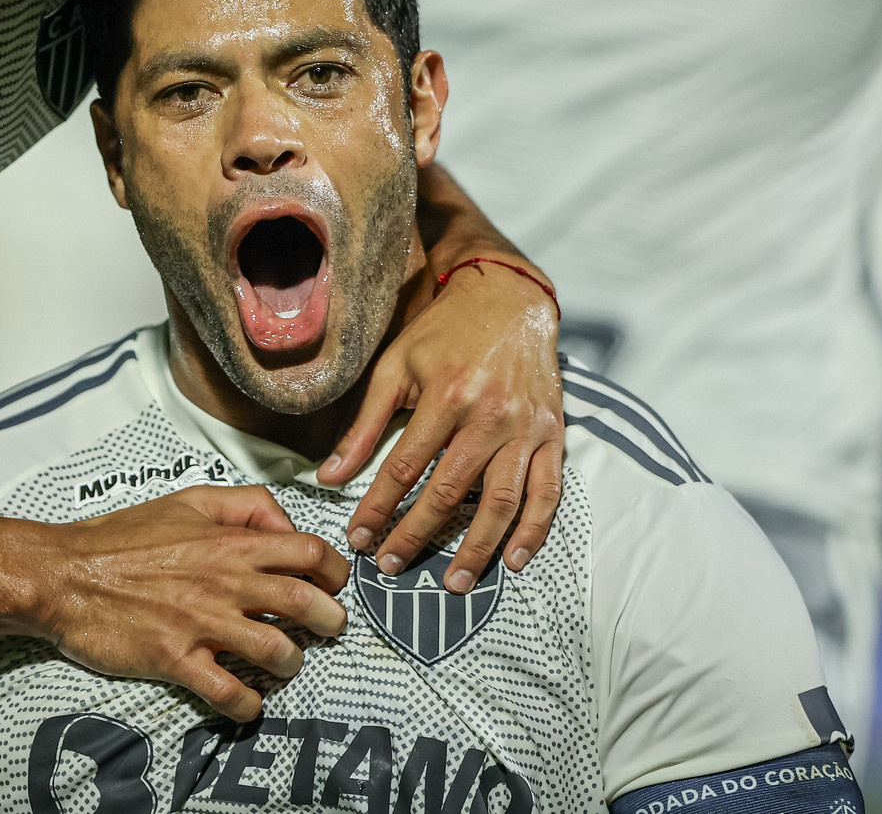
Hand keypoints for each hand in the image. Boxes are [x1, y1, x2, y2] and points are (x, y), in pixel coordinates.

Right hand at [35, 484, 349, 722]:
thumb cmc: (121, 537)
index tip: (334, 584)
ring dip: (292, 663)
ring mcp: (200, 622)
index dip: (335, 570)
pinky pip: (227, 692)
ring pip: (275, 651)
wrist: (64, 574)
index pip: (309, 551)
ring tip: (286, 664)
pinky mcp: (175, 659)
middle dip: (330, 620)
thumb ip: (243, 505)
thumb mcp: (187, 499)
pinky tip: (249, 703)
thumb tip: (285, 523)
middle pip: (306, 602)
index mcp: (229, 542)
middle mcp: (223, 581)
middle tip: (328, 628)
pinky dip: (248, 705)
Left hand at [320, 255, 561, 592]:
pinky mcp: (553, 433)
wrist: (507, 299)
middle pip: (450, 492)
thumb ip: (364, 424)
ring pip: (502, 501)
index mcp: (446, 396)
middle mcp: (490, 416)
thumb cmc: (444, 333)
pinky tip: (513, 558)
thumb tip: (328, 476)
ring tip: (454, 582)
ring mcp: (527, 428)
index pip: (404, 468)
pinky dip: (534, 529)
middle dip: (417, 535)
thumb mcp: (396, 367)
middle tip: (392, 566)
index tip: (359, 539)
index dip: (378, 508)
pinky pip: (548, 490)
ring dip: (477, 548)